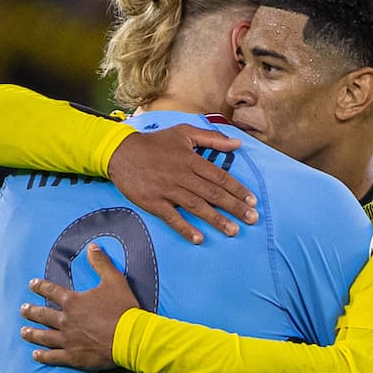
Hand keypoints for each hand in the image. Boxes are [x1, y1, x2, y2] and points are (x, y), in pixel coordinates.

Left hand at [20, 244, 141, 370]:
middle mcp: (66, 320)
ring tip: (23, 331)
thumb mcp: (115, 280)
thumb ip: (101, 263)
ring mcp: (68, 340)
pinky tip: (35, 354)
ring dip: (32, 333)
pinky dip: (43, 355)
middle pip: (43, 315)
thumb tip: (92, 247)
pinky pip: (53, 356)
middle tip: (23, 310)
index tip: (32, 284)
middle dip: (31, 311)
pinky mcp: (74, 357)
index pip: (52, 291)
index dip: (41, 286)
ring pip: (44, 336)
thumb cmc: (123, 309)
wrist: (131, 338)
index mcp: (74, 302)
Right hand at [107, 125, 257, 243]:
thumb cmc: (154, 143)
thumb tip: (237, 143)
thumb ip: (211, 138)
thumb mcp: (183, 133)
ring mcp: (167, 190)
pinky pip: (172, 217)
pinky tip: (198, 238)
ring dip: (216, 220)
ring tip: (233, 231)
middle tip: (252, 219)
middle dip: (235, 207)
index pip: (219, 177)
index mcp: (191, 159)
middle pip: (213, 194)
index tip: (252, 201)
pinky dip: (185, 228)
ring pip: (197, 206)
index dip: (237, 189)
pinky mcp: (153, 202)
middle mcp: (182, 175)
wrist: (120, 152)